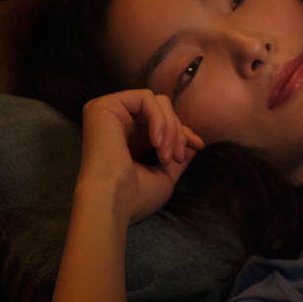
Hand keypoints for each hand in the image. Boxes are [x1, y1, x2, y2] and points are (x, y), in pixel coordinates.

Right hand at [78, 89, 203, 226]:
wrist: (111, 203)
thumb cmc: (134, 198)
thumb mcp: (164, 175)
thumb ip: (177, 155)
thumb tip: (196, 143)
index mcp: (125, 138)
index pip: (159, 122)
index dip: (182, 131)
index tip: (198, 145)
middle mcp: (115, 122)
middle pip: (161, 108)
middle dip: (178, 132)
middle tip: (178, 157)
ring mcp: (107, 112)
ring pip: (156, 101)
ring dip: (171, 128)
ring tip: (167, 155)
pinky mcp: (104, 106)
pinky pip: (146, 98)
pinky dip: (159, 119)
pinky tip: (157, 143)